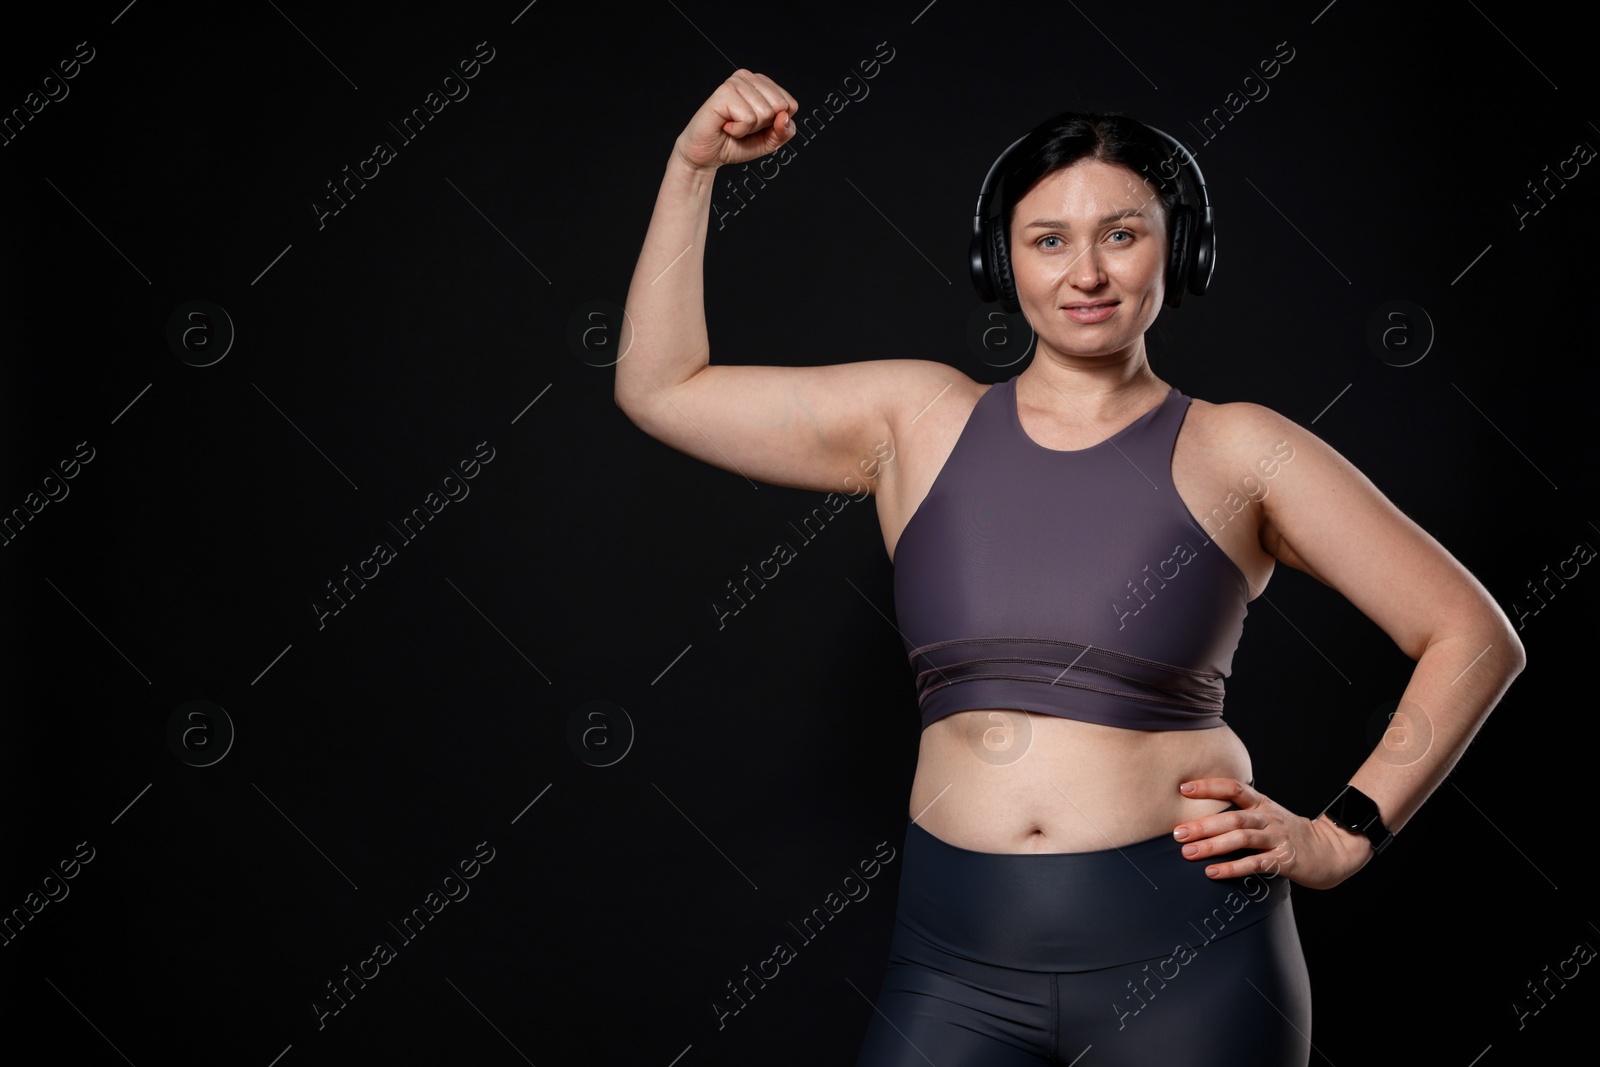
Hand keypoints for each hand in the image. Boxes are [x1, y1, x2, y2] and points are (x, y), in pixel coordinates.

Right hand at [674, 70, 799, 172]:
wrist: (706, 155)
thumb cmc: (735, 143)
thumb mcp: (769, 141)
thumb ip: (785, 131)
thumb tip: (784, 116)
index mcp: (761, 84)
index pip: (790, 104)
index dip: (776, 125)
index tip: (756, 126)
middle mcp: (748, 78)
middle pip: (780, 106)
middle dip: (763, 126)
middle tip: (743, 126)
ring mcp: (735, 82)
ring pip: (765, 113)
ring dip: (749, 129)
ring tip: (733, 125)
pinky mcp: (724, 92)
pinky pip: (748, 118)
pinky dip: (738, 130)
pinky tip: (726, 126)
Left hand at [1171, 778, 1373, 889]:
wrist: (1332, 851)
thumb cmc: (1291, 835)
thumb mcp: (1269, 817)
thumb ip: (1243, 815)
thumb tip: (1204, 820)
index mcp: (1263, 804)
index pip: (1234, 788)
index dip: (1209, 786)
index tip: (1183, 788)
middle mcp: (1268, 818)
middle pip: (1233, 817)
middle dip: (1203, 825)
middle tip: (1178, 833)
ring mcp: (1277, 839)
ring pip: (1242, 838)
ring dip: (1213, 846)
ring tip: (1189, 853)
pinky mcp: (1284, 860)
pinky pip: (1255, 863)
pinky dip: (1232, 868)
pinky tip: (1213, 872)